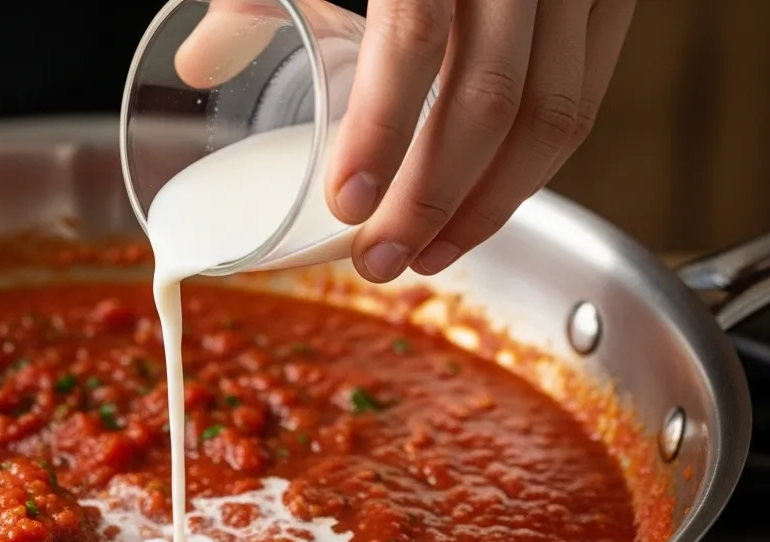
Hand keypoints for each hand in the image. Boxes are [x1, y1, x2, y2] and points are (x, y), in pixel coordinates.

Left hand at [175, 0, 635, 283]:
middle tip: (381, 261)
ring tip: (432, 256)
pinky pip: (587, 93)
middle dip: (435, 200)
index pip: (411, 37)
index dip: (380, 131)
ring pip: (555, 112)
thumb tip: (196, 62)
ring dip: (493, 204)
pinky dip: (538, 162)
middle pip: (492, 97)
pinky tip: (491, 205)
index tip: (346, 205)